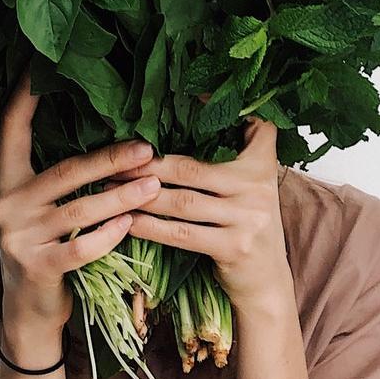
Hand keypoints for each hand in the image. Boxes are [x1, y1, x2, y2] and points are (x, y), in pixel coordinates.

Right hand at [0, 72, 160, 373]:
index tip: (39, 67)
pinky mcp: (35, 267)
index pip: (11, 130)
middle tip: (148, 148)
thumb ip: (62, 181)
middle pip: (65, 171)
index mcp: (7, 182)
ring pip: (80, 209)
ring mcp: (17, 237)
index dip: (24, 98)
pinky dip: (109, 235)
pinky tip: (132, 224)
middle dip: (110, 159)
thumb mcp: (43, 211)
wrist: (28, 313)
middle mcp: (6, 205)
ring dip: (122, 197)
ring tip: (154, 185)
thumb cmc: (47, 251)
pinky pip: (81, 246)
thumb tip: (115, 143)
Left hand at [118, 118, 307, 378]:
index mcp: (262, 165)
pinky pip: (182, 234)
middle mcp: (258, 188)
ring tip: (112, 188)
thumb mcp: (252, 186)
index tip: (185, 96)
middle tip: (117, 160)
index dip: (217, 111)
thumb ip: (232, 156)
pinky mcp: (233, 247)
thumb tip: (189, 117)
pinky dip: (151, 227)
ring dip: (143, 195)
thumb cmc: (247, 226)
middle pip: (192, 168)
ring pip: (183, 202)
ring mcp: (248, 219)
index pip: (252, 127)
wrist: (267, 282)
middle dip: (149, 165)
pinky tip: (129, 220)